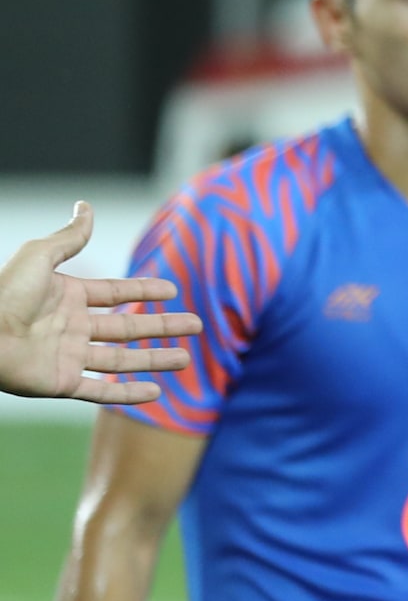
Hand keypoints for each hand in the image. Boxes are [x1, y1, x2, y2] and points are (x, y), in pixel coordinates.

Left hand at [0, 206, 198, 405]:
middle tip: (196, 325)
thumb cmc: (3, 292)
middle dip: (163, 326)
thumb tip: (85, 206)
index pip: (115, 294)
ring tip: (186, 359)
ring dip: (155, 360)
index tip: (172, 291)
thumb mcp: (40, 256)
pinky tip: (155, 393)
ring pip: (122, 360)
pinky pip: (101, 390)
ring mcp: (68, 356)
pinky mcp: (61, 383)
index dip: (144, 291)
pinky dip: (128, 394)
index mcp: (67, 296)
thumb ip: (69, 237)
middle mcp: (71, 327)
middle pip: (128, 328)